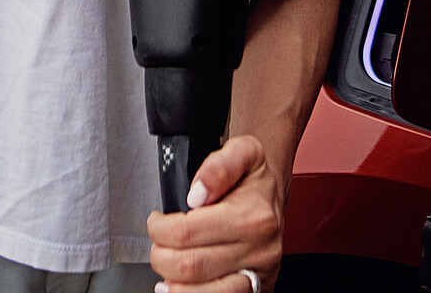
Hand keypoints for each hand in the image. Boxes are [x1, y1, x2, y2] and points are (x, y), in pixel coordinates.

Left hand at [147, 136, 282, 292]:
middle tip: (159, 244)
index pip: (187, 232)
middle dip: (161, 256)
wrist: (273, 198)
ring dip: (173, 282)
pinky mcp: (258, 289)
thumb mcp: (242, 152)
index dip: (160, 229)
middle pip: (190, 266)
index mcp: (254, 216)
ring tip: (168, 264)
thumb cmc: (253, 180)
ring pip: (202, 292)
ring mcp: (259, 274)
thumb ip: (219, 166)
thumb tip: (197, 194)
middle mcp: (260, 249)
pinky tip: (179, 287)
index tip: (156, 222)